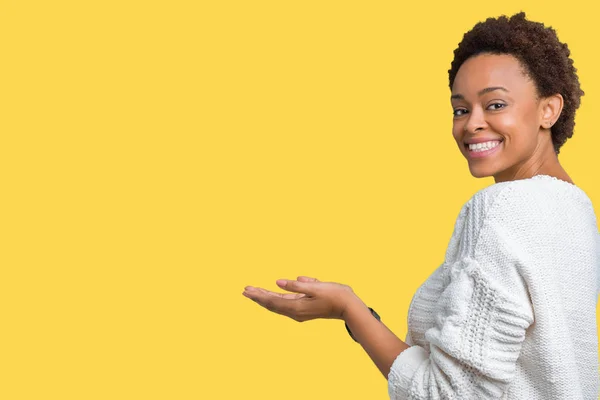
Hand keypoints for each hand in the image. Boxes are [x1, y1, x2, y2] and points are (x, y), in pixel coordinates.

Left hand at [242, 276, 356, 321]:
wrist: (350, 307)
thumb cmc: (335, 295)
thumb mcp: (316, 287)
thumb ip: (297, 285)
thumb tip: (277, 282)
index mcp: (297, 307)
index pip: (272, 301)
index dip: (258, 296)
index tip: (246, 290)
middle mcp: (296, 312)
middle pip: (272, 304)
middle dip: (258, 297)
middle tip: (244, 290)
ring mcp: (300, 312)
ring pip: (278, 304)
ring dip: (265, 298)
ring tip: (254, 293)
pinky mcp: (304, 309)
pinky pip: (286, 303)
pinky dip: (276, 298)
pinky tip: (273, 292)